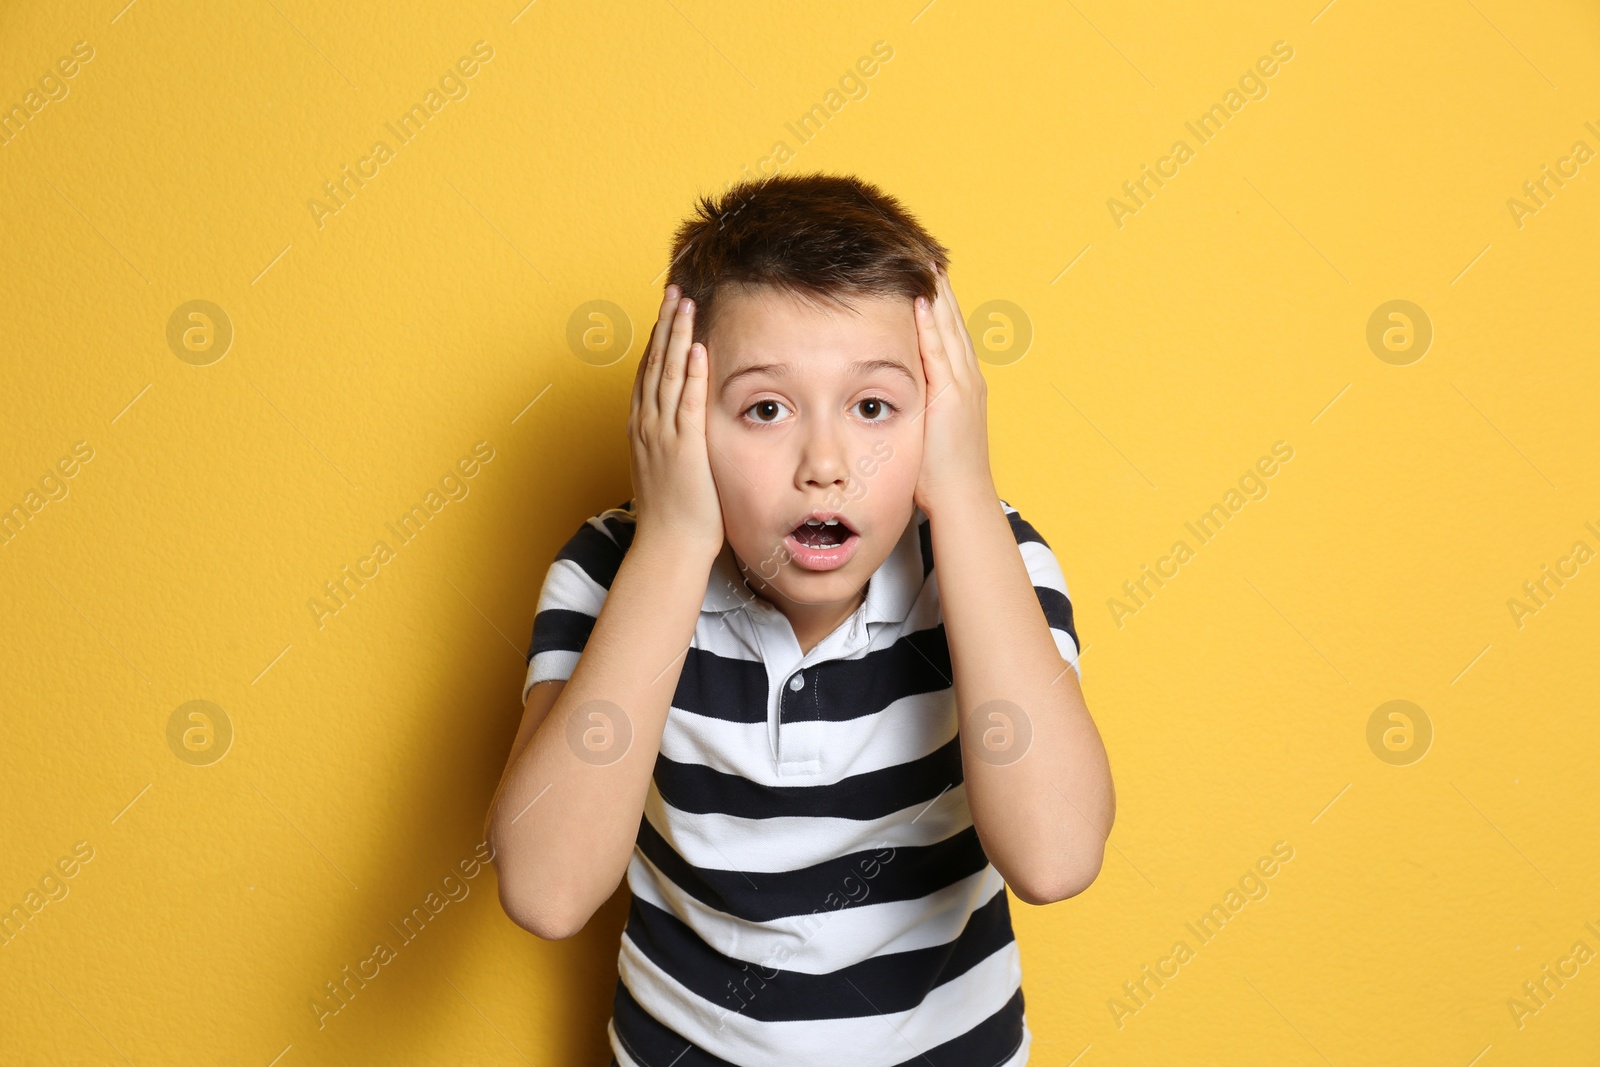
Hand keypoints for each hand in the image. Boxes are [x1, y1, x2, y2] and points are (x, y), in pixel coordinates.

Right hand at [628, 285, 724, 562]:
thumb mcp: (669, 469)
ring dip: (676, 336)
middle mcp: (646, 426)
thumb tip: (685, 432)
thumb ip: (674, 443)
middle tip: (674, 291)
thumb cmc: (674, 515)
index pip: (647, 373)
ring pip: (667, 374)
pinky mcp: (683, 447)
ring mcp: (662, 435)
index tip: (666, 311)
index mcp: (642, 428)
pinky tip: (696, 348)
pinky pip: (686, 403)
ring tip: (684, 303)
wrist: (669, 546)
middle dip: (664, 324)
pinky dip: (690, 374)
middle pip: (653, 363)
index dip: (657, 339)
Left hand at [912, 265, 996, 518]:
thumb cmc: (940, 473)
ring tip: (926, 262)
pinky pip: (941, 352)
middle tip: (929, 253)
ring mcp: (962, 385)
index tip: (927, 273)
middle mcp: (967, 378)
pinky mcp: (952, 396)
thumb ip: (919, 405)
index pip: (950, 333)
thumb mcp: (930, 429)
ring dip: (938, 295)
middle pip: (953, 321)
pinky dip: (931, 324)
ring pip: (949, 329)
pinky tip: (922, 301)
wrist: (961, 497)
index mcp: (963, 384)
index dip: (940, 302)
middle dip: (942, 287)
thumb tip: (893, 394)